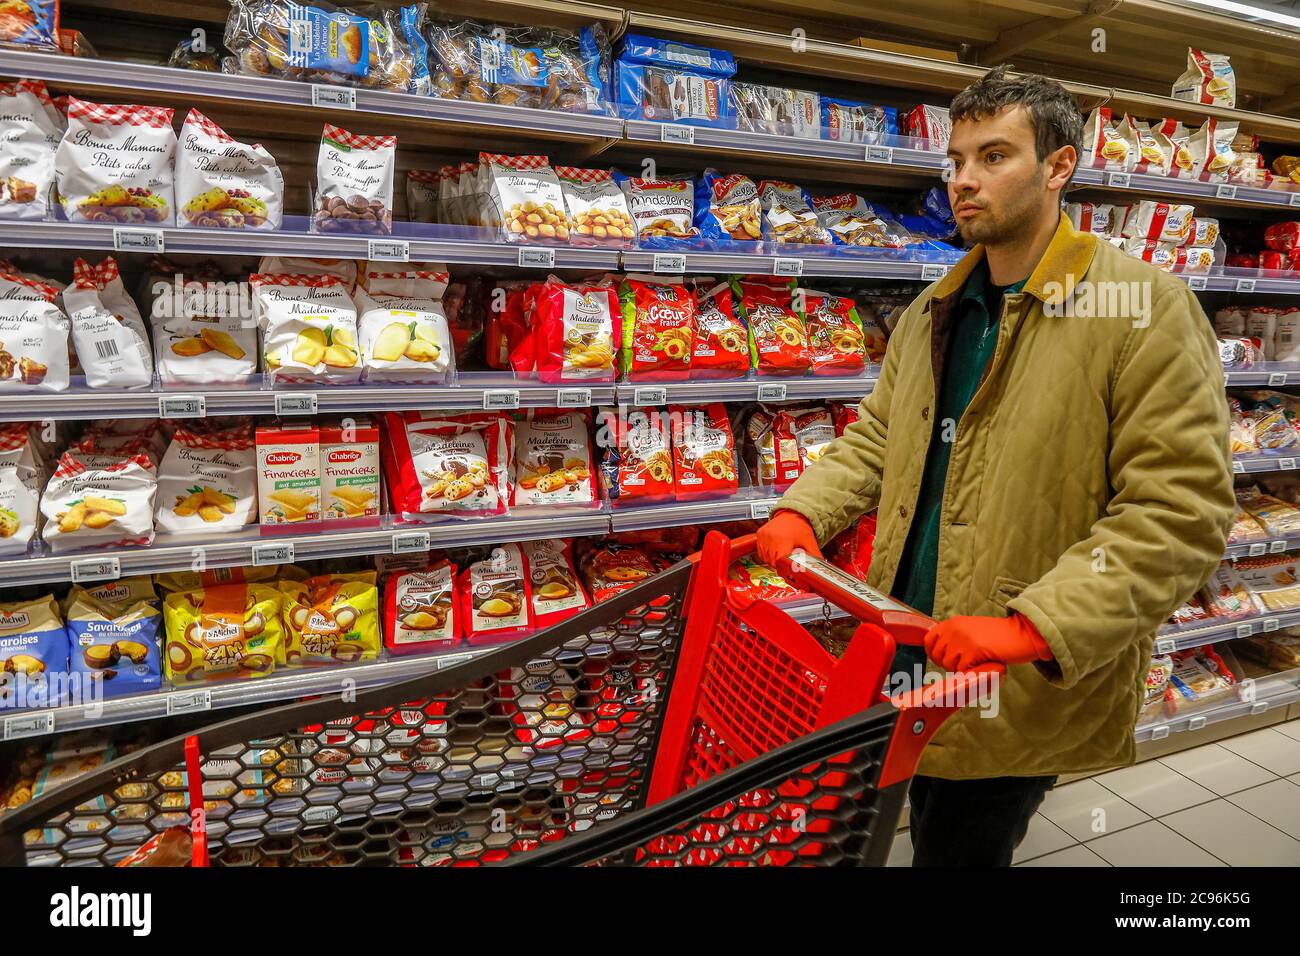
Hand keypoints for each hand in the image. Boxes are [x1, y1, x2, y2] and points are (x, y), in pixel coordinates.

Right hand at [757, 510, 821, 566]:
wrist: (792, 513)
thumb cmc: (800, 527)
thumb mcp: (809, 542)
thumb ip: (815, 556)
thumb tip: (819, 569)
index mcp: (784, 540)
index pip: (779, 562)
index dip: (784, 567)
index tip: (788, 567)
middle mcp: (772, 538)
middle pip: (772, 562)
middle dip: (779, 564)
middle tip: (786, 560)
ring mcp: (764, 536)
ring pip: (765, 558)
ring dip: (771, 560)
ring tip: (780, 553)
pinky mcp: (760, 534)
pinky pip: (760, 551)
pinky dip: (766, 553)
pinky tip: (774, 549)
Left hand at [923, 612, 1051, 671]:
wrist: (1023, 633)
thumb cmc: (999, 635)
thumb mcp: (971, 629)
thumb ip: (955, 638)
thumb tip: (938, 654)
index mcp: (953, 623)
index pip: (928, 641)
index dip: (934, 654)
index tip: (945, 660)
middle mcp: (955, 629)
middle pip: (938, 657)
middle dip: (950, 664)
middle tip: (968, 663)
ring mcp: (963, 639)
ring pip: (949, 665)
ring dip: (963, 669)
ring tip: (978, 661)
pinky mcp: (974, 650)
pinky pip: (963, 670)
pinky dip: (973, 672)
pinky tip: (984, 664)